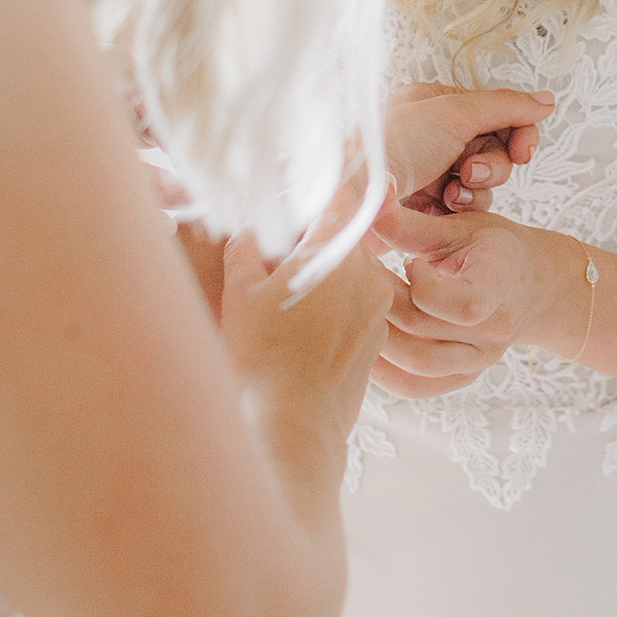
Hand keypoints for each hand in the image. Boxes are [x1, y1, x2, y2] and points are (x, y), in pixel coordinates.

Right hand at [220, 183, 392, 447]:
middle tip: (276, 252)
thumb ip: (248, 244)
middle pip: (343, 234)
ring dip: (323, 271)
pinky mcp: (377, 338)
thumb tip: (256, 227)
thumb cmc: (261, 359)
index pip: (338, 196)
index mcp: (336, 253)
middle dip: (311, 237)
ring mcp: (377, 308)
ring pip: (351, 270)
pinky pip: (356, 303)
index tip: (294, 190)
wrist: (291, 428)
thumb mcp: (240, 291)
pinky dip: (334, 303)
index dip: (314, 189)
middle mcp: (367, 274)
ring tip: (284, 296)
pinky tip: (301, 328)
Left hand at [368, 202, 583, 398]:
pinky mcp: (463, 376)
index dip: (420, 283)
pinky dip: (386, 373)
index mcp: (499, 287)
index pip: (458, 303)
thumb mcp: (460, 227)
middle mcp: (493, 332)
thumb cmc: (494, 249)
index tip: (407, 260)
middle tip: (353, 280)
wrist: (531, 285)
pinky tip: (363, 346)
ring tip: (354, 310)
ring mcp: (479, 360)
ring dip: (375, 338)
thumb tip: (369, 199)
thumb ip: (410, 223)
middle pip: (423, 331)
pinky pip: (418, 386)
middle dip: (379, 303)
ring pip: (416, 365)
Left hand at [385, 84, 553, 216]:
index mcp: (436, 103)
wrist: (352, 198)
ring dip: (477, 187)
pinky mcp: (430, 202)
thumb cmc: (389, 147)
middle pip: (496, 147)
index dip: (518, 130)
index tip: (525, 151)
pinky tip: (444, 209)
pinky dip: (464, 207)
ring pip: (485, 178)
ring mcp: (434, 169)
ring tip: (452, 193)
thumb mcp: (452, 114)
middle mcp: (436, 134)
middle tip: (471, 172)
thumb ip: (505, 106)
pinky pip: (469, 204)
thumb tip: (547, 100)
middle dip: (492, 164)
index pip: (497, 111)